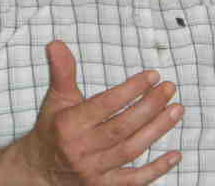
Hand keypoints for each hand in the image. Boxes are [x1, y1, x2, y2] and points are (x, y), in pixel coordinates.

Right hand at [16, 41, 183, 185]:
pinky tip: (176, 154)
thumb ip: (62, 71)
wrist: (37, 171)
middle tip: (169, 88)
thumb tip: (56, 43)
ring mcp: (93, 171)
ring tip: (177, 109)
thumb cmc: (53, 129)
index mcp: (69, 125)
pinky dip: (156, 169)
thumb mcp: (56, 99)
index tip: (153, 75)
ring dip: (157, 130)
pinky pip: (134, 181)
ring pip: (131, 150)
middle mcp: (80, 149)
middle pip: (122, 127)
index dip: (131, 89)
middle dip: (150, 106)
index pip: (106, 105)